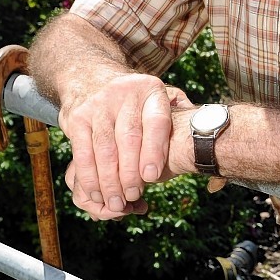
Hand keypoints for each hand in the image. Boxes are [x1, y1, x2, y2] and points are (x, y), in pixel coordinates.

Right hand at [58, 74, 183, 219]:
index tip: (153, 177)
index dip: (155, 150)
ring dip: (110, 181)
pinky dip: (89, 176)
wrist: (89, 77)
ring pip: (104, 150)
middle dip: (130, 173)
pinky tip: (97, 192)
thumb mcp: (159, 95)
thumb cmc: (134, 100)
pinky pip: (83, 152)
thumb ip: (180, 110)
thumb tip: (203, 124)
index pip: (156, 122)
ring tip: (117, 202)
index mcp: (150, 90)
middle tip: (134, 196)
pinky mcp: (76, 118)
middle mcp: (123, 94)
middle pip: (128, 139)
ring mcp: (97, 105)